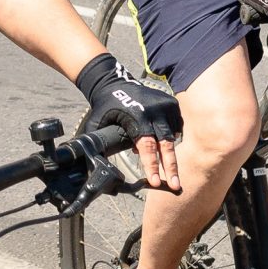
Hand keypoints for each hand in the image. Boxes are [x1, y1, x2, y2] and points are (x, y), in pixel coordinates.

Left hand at [74, 52, 181, 191]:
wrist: (113, 83)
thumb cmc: (104, 107)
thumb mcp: (97, 124)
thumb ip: (98, 143)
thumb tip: (91, 165)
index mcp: (137, 117)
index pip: (147, 147)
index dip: (151, 166)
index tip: (156, 182)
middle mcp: (154, 111)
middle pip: (166, 145)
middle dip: (171, 167)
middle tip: (176, 185)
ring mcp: (165, 106)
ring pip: (172, 137)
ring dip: (168, 151)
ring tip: (164, 163)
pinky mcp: (171, 103)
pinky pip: (176, 126)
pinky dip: (170, 136)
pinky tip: (161, 140)